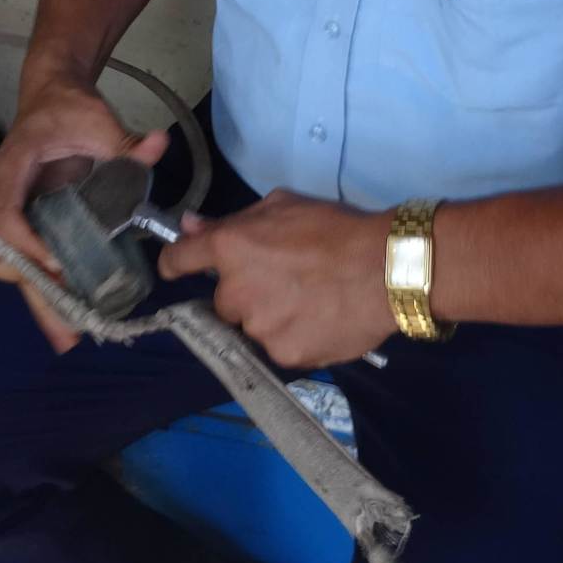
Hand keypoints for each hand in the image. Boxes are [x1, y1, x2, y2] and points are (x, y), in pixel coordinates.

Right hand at [0, 73, 168, 353]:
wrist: (53, 96)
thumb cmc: (68, 108)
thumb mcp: (98, 119)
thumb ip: (125, 140)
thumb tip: (158, 143)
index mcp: (12, 169)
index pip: (2, 218)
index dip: (25, 247)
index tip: (58, 265)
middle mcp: (4, 196)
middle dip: (32, 290)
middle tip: (68, 328)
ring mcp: (14, 213)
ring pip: (10, 267)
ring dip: (38, 298)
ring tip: (70, 332)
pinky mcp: (29, 224)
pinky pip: (29, 262)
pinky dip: (47, 287)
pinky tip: (72, 312)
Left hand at [158, 190, 393, 369]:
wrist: (387, 269)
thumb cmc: (337, 228)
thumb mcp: (284, 206)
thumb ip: (233, 221)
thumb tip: (190, 226)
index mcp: (230, 247)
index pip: (178, 260)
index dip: (175, 263)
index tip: (179, 266)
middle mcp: (234, 291)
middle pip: (223, 300)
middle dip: (245, 292)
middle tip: (284, 280)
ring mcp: (258, 328)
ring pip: (252, 326)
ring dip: (270, 316)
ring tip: (310, 301)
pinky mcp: (284, 355)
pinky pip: (278, 347)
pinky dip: (294, 336)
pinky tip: (320, 320)